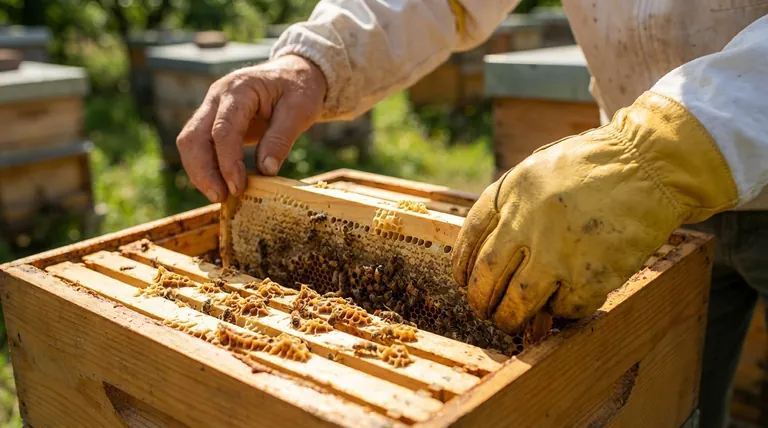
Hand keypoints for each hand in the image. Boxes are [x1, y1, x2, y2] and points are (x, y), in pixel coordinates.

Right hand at [176, 55, 327, 202]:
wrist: (294, 73)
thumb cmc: (299, 88)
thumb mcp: (300, 110)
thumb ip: (281, 138)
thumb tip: (267, 171)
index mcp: (239, 89)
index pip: (222, 130)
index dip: (227, 162)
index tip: (237, 187)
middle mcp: (217, 96)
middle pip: (194, 137)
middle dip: (203, 172)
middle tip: (221, 197)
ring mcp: (211, 107)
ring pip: (190, 142)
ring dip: (200, 172)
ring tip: (220, 196)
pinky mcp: (212, 120)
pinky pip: (199, 145)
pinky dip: (205, 166)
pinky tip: (220, 184)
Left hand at [452, 91, 738, 333]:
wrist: (651, 164)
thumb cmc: (596, 165)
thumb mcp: (539, 169)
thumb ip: (513, 203)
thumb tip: (493, 247)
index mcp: (512, 191)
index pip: (470, 238)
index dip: (461, 265)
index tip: (463, 280)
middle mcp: (527, 221)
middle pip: (486, 275)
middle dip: (480, 300)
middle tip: (484, 309)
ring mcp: (558, 251)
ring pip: (516, 303)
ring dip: (509, 317)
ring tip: (511, 320)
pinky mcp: (590, 275)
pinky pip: (563, 309)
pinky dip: (559, 313)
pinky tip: (562, 305)